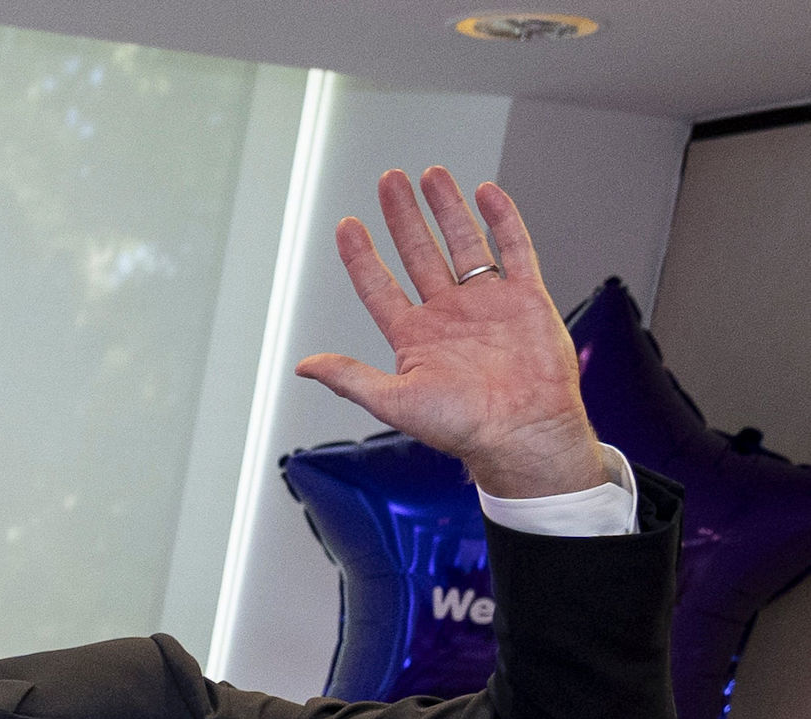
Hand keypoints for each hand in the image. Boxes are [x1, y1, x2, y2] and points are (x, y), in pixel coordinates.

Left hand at [295, 169, 606, 498]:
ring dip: (447, 209)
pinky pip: (515, 249)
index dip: (361, 255)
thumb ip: (349, 377)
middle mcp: (448, 314)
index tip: (348, 224)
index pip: (378, 285)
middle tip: (390, 181)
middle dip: (403, 216)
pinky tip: (486, 193)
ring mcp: (487, 302)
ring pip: (463, 242)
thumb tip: (303, 365)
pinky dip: (502, 219)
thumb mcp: (393, 401)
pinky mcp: (526, 297)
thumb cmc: (462, 427)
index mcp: (414, 337)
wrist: (523, 431)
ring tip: (431, 175)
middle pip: (419, 253)